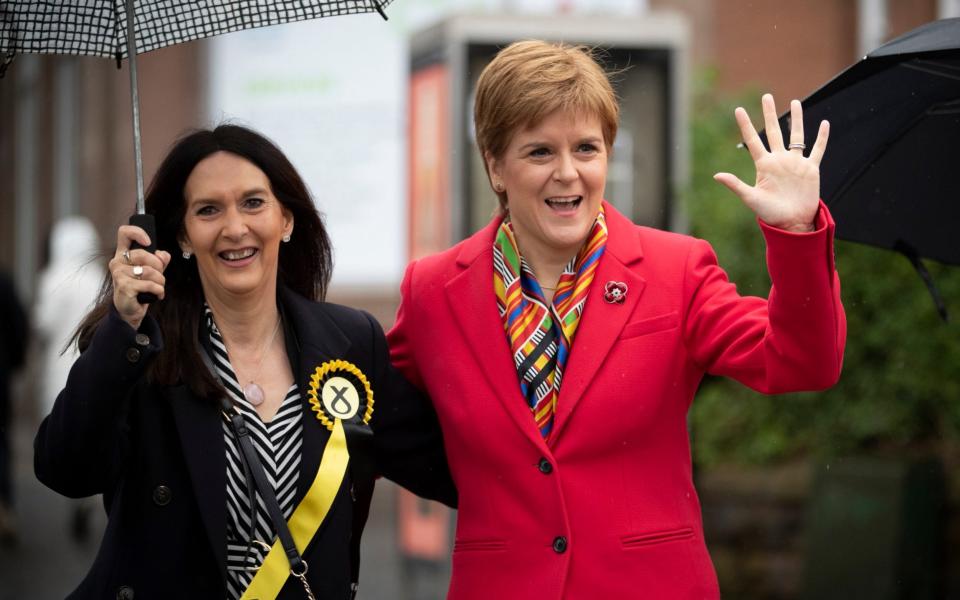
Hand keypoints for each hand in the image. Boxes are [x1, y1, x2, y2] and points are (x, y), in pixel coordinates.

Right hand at [109, 225, 170, 329]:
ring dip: (161, 281)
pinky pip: (150, 284)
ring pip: (149, 271)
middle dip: (159, 266)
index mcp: (123, 254)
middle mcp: (118, 262)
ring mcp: (119, 274)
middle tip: (159, 276)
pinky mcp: (124, 286)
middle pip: (144, 254)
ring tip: (158, 287)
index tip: (148, 242)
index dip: (137, 233)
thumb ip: (160, 260)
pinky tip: (157, 295)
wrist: (131, 309)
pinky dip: (159, 291)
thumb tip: (163, 255)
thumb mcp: (153, 271)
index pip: (124, 233)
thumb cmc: (140, 287)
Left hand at [714, 94, 828, 232]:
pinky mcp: (810, 170)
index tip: (738, 109)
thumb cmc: (770, 214)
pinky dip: (821, 138)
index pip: (753, 140)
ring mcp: (795, 163)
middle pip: (774, 131)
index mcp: (764, 165)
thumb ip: (736, 185)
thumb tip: (716, 175)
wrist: (792, 223)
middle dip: (769, 114)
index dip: (746, 125)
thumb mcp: (751, 198)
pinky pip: (817, 150)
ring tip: (795, 102)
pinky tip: (824, 124)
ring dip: (796, 119)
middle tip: (766, 96)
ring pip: (796, 136)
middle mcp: (779, 160)